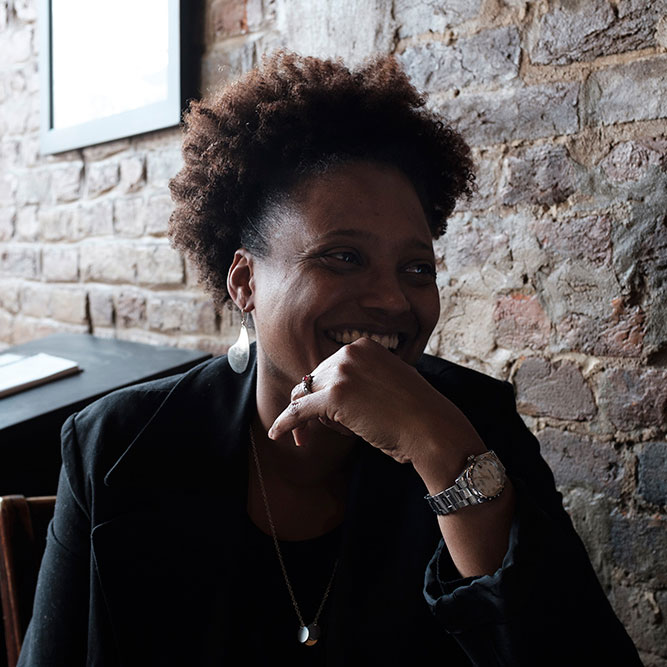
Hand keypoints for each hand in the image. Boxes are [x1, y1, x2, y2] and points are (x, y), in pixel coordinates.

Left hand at [269, 338, 485, 477]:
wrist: (430, 428)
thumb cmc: (415, 413)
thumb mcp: (389, 382)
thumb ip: (362, 380)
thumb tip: (335, 396)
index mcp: (363, 346)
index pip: (329, 368)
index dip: (323, 393)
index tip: (323, 412)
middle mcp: (350, 352)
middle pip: (314, 381)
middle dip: (315, 407)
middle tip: (317, 432)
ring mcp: (341, 372)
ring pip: (306, 396)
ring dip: (311, 419)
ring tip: (329, 436)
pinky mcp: (334, 396)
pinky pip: (299, 410)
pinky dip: (285, 423)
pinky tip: (276, 434)